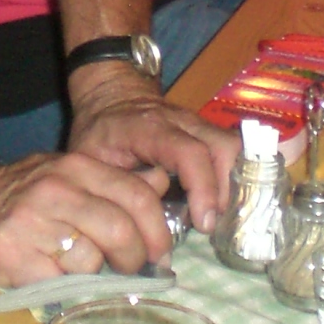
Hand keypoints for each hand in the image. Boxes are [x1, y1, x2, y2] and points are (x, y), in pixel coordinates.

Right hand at [0, 149, 181, 289]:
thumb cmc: (20, 199)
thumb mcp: (68, 176)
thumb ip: (114, 182)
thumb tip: (162, 182)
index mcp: (75, 167)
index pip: (137, 196)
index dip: (156, 232)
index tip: (157, 255)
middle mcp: (55, 188)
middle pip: (120, 230)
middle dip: (131, 259)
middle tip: (126, 271)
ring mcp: (31, 221)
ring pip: (90, 261)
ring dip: (92, 276)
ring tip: (76, 272)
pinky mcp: (11, 256)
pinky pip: (58, 285)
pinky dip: (63, 291)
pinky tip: (50, 280)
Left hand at [65, 63, 235, 234]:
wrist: (110, 98)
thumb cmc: (100, 134)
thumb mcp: (92, 160)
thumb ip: (115, 188)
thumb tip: (144, 225)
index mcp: (149, 128)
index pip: (188, 152)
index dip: (202, 188)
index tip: (203, 224)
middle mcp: (181, 120)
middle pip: (222, 147)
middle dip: (221, 191)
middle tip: (204, 223)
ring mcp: (198, 122)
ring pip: (232, 147)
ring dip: (228, 184)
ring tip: (208, 213)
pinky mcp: (206, 130)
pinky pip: (230, 151)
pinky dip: (229, 177)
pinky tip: (213, 200)